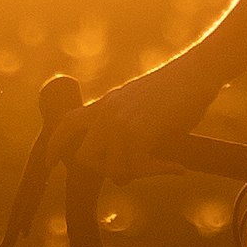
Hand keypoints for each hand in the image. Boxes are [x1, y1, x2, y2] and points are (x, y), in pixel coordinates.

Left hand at [62, 51, 222, 194]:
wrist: (197, 73)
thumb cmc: (177, 92)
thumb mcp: (140, 107)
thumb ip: (125, 128)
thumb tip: (120, 163)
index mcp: (105, 104)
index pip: (68, 123)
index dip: (56, 146)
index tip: (49, 164)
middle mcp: (106, 113)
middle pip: (84, 158)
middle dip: (105, 170)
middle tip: (129, 170)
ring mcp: (120, 123)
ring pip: (114, 170)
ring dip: (138, 173)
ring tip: (162, 163)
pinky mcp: (138, 132)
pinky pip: (138, 168)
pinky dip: (161, 171)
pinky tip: (177, 167)